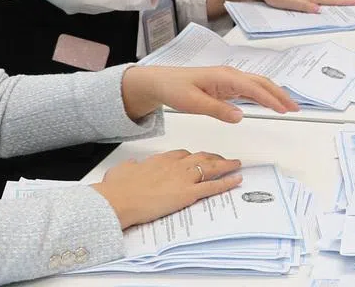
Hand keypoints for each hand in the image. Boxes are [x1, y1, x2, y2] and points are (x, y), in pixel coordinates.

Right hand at [93, 150, 241, 228]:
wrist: (119, 199)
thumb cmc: (118, 188)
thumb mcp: (122, 171)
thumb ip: (130, 166)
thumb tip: (130, 165)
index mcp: (160, 159)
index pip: (182, 154)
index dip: (192, 156)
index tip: (197, 157)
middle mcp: (175, 165)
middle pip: (200, 157)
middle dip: (213, 158)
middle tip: (221, 159)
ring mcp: (183, 178)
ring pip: (210, 168)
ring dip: (226, 165)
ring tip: (235, 164)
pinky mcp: (188, 193)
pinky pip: (213, 187)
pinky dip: (227, 183)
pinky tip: (236, 180)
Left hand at [120, 65, 298, 122]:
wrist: (160, 82)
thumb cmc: (174, 89)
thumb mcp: (193, 103)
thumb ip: (217, 110)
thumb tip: (240, 117)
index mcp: (225, 77)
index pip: (254, 88)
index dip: (271, 99)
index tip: (284, 110)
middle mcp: (231, 75)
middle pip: (262, 83)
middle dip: (281, 95)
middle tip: (296, 108)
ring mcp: (229, 80)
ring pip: (258, 86)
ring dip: (275, 95)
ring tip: (289, 107)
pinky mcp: (226, 85)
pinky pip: (250, 90)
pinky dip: (263, 96)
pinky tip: (269, 103)